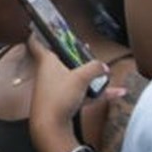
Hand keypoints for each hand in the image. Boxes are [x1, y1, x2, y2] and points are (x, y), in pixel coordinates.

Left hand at [26, 33, 123, 151]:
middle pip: (59, 58)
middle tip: (82, 47)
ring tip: (101, 69)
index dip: (37, 32)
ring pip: (71, 75)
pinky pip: (80, 92)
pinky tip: (115, 93)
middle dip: (72, 53)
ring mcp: (54, 87)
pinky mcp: (61, 101)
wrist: (50, 126)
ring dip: (85, 73)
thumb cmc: (59, 97)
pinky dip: (94, 92)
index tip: (40, 25)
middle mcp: (48, 72)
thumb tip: (103, 66)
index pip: (36, 42)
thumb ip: (94, 68)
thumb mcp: (80, 78)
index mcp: (47, 61)